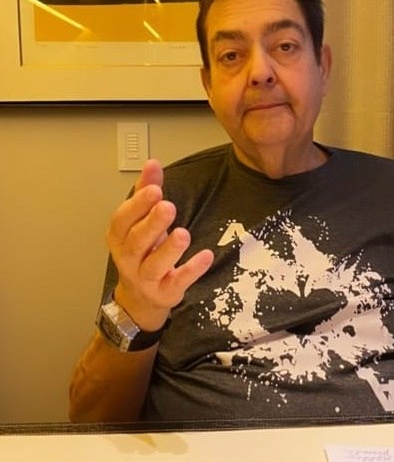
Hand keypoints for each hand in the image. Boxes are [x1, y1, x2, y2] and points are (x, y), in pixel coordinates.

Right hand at [107, 159, 213, 329]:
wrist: (141, 297)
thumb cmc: (142, 251)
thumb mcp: (139, 222)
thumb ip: (145, 193)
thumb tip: (152, 164)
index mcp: (119, 238)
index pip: (122, 221)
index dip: (136, 205)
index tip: (154, 189)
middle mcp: (128, 259)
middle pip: (137, 241)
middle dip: (151, 223)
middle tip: (167, 206)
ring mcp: (145, 279)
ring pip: (154, 265)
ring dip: (169, 249)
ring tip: (182, 233)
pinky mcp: (165, 292)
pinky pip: (177, 281)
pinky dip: (191, 270)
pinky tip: (205, 256)